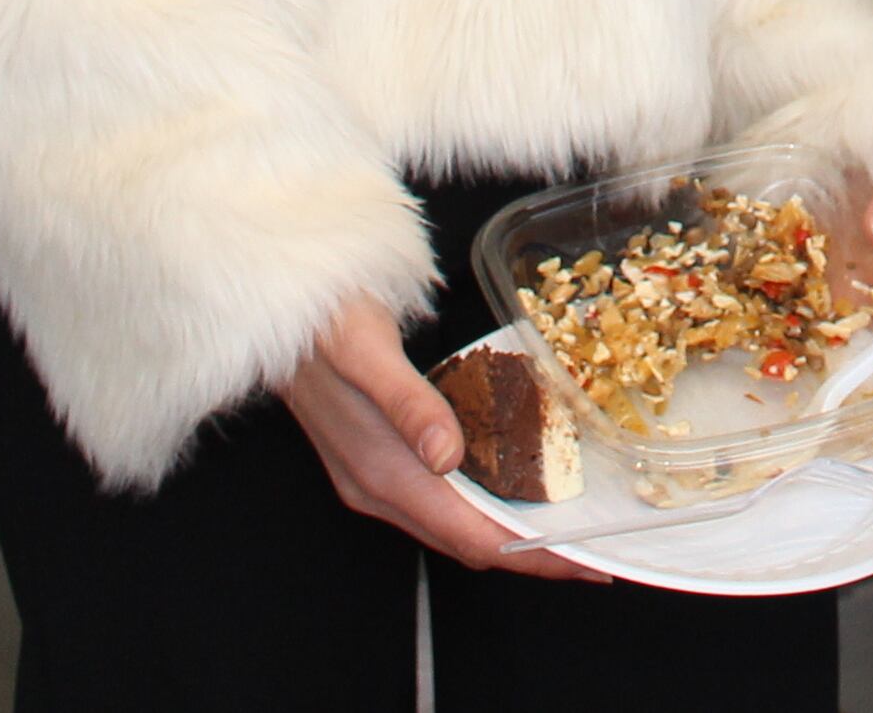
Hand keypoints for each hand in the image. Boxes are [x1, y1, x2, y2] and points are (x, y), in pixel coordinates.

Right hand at [277, 296, 608, 580]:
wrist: (277, 312)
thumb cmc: (325, 321)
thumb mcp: (367, 348)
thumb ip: (407, 403)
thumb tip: (444, 456)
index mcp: (379, 472)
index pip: (470, 536)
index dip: (531, 554)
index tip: (583, 561)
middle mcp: (376, 488)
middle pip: (468, 541)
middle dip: (533, 553)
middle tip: (595, 552)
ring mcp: (374, 480)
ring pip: (455, 526)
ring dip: (511, 534)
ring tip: (568, 528)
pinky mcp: (378, 463)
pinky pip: (442, 502)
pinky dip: (485, 508)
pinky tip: (515, 491)